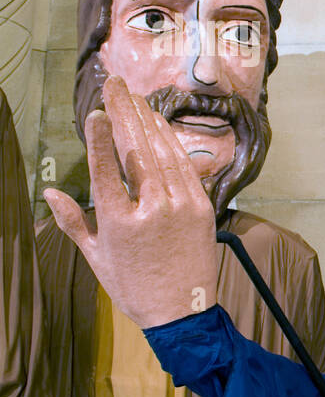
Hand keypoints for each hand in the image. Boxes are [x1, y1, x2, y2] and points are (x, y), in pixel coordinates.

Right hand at [44, 76, 218, 328]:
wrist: (183, 310)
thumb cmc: (133, 286)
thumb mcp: (96, 256)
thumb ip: (73, 220)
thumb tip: (48, 190)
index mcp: (120, 222)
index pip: (106, 170)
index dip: (99, 138)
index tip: (95, 111)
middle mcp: (153, 209)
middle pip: (137, 151)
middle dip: (124, 113)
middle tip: (114, 85)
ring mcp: (182, 206)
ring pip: (163, 153)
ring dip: (148, 120)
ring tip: (133, 96)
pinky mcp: (203, 207)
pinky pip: (185, 166)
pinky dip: (171, 142)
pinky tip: (158, 124)